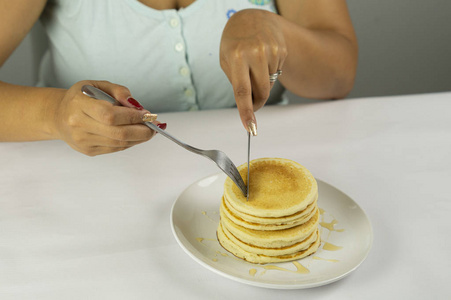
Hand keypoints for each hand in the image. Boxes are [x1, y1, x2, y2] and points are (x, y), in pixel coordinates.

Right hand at [53, 80, 157, 155]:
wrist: (59, 115)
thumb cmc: (82, 97)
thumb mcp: (97, 85)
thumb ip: (118, 90)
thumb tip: (135, 104)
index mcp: (79, 105)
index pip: (110, 115)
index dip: (132, 116)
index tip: (147, 114)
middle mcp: (78, 125)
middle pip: (118, 133)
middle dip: (142, 131)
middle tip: (154, 126)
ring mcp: (82, 141)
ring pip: (119, 143)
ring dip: (139, 138)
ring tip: (148, 130)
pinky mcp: (88, 151)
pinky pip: (116, 148)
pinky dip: (130, 142)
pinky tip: (135, 134)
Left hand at [220, 9, 286, 133]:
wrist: (252, 18)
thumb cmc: (235, 42)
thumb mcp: (226, 60)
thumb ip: (236, 82)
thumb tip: (249, 105)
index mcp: (237, 56)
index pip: (242, 91)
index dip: (246, 112)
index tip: (250, 128)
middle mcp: (255, 53)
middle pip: (261, 92)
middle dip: (257, 103)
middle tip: (252, 104)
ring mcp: (271, 51)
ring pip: (269, 85)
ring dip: (262, 84)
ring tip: (254, 67)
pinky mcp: (282, 51)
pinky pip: (276, 74)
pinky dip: (269, 73)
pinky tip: (263, 60)